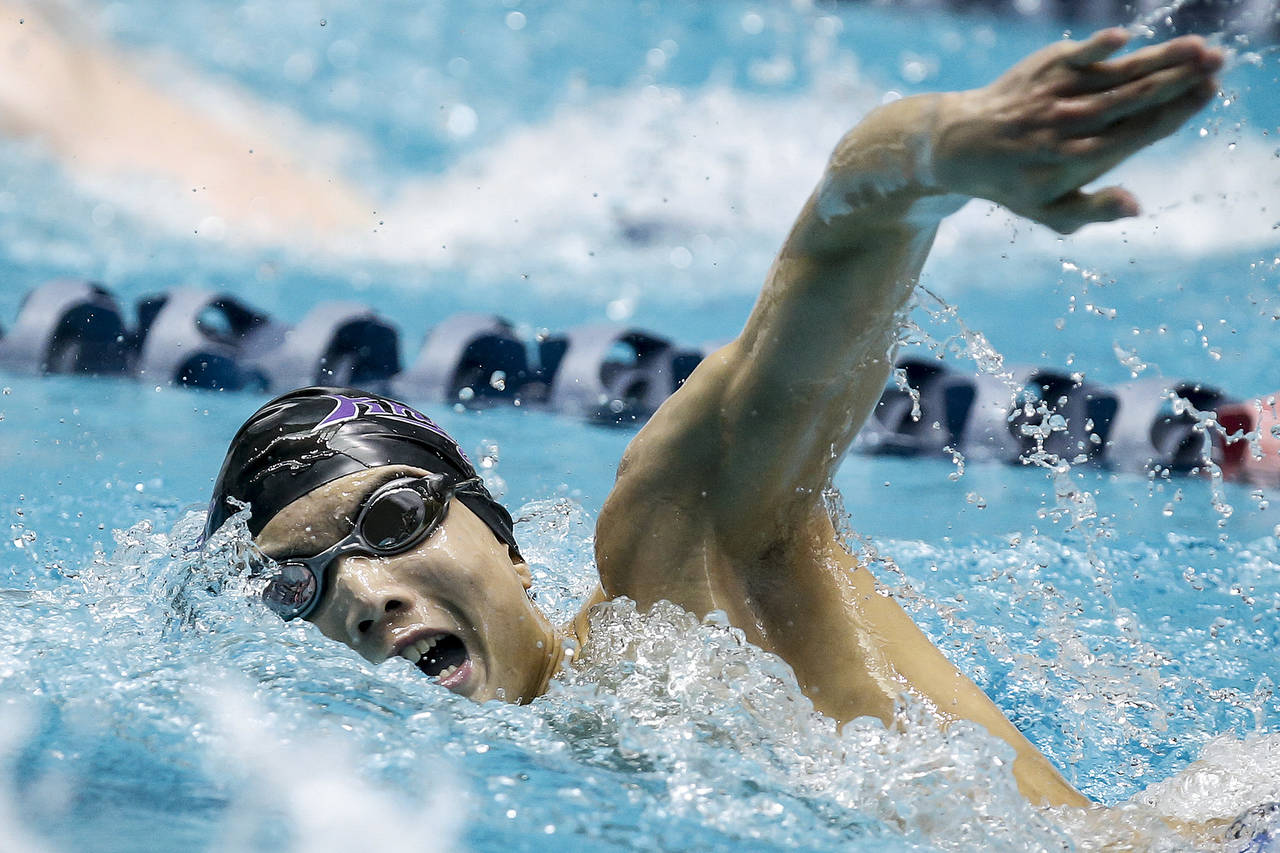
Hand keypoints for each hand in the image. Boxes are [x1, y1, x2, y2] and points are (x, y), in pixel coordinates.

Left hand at [931, 29, 1222, 233]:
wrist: (961, 145)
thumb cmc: (1016, 182)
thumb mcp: (1050, 211)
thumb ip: (1094, 210)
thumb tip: (1136, 206)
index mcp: (1074, 161)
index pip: (1134, 133)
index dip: (1172, 114)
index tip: (1207, 93)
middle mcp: (1065, 125)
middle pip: (1130, 99)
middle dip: (1176, 80)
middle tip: (1217, 63)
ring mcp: (1053, 94)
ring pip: (1113, 75)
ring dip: (1157, 59)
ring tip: (1198, 48)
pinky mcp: (1043, 68)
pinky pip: (1073, 55)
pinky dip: (1094, 48)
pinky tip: (1123, 39)